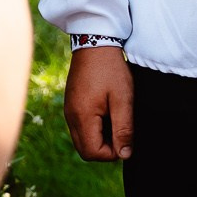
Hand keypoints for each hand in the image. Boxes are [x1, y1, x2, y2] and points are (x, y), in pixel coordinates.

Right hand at [64, 45, 133, 161]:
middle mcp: (71, 117)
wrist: (95, 41)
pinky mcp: (72, 104)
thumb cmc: (111, 69)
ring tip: (117, 118)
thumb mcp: (123, 99)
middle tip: (123, 130)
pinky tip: (108, 111)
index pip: (93, 153)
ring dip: (101, 137)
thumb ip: (123, 129)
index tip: (127, 138)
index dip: (112, 153)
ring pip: (83, 139)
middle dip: (106, 148)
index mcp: (81, 117)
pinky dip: (95, 127)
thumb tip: (125, 154)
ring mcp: (69, 110)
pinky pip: (81, 126)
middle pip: (86, 150)